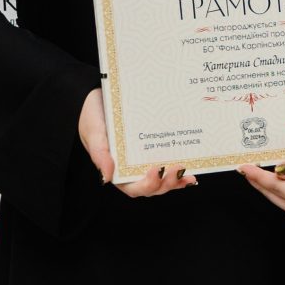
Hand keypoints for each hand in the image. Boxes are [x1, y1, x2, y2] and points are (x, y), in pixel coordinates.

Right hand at [79, 87, 196, 196]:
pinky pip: (169, 162)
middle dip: (166, 183)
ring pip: (163, 179)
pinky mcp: (156, 149)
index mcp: (116, 170)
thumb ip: (100, 154)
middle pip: (152, 187)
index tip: (156, 169)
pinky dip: (180, 169)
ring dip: (176, 180)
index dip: (147, 184)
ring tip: (187, 172)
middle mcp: (133, 169)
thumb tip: (106, 178)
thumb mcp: (93, 131)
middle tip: (178, 169)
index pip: (133, 188)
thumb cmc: (94, 116)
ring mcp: (146, 160)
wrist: (102, 97)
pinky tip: (191, 167)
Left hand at [240, 151, 284, 220]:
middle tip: (242, 166)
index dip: (257, 176)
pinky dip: (272, 187)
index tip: (244, 167)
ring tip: (252, 169)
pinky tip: (266, 177)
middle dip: (256, 179)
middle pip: (271, 193)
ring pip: (273, 196)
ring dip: (262, 183)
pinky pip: (279, 198)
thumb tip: (278, 169)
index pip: (276, 186)